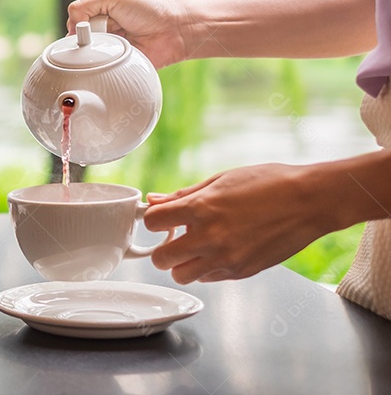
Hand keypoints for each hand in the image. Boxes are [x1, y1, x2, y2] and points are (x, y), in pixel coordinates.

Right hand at [66, 0, 191, 68]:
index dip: (75, 27)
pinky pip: (100, 73)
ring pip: (86, 59)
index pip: (73, 23)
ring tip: (107, 49)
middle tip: (98, 38)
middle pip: (77, 42)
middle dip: (83, 41)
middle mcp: (101, 33)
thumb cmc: (147, 9)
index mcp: (97, 15)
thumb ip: (83, 6)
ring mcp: (109, 52)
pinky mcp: (117, 68)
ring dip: (93, 55)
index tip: (83, 29)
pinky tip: (108, 64)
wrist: (174, 30)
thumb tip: (71, 28)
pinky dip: (100, 69)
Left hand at [142, 164, 326, 283]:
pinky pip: (208, 279)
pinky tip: (217, 252)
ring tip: (194, 248)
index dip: (152, 219)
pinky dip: (205, 269)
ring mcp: (226, 259)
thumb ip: (183, 195)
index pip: (150, 222)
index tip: (161, 218)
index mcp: (201, 209)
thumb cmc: (267, 183)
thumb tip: (155, 200)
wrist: (309, 201)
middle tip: (174, 237)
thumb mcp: (220, 181)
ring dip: (181, 263)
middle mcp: (210, 238)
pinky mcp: (242, 272)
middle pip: (160, 258)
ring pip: (181, 276)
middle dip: (162, 247)